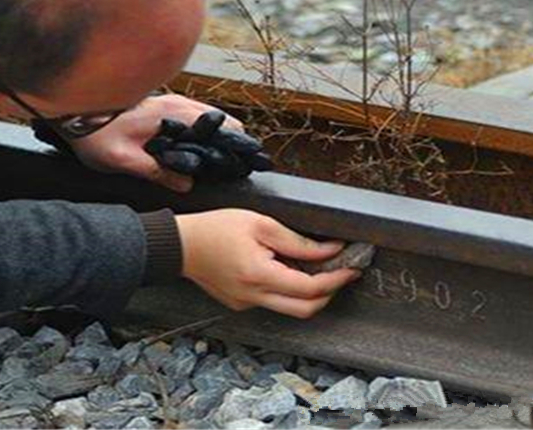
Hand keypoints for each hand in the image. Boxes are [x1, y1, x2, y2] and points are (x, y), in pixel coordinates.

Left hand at [68, 94, 242, 192]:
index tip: (243, 161)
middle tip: (233, 165)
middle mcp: (174, 104)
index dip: (234, 143)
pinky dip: (199, 131)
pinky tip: (195, 151)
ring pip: (205, 117)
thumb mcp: (123, 160)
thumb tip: (186, 184)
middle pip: (217, 120)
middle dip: (229, 140)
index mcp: (171, 114)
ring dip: (214, 136)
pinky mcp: (159, 106)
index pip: (218, 125)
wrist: (70, 112)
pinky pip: (190, 116)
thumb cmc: (94, 135)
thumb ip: (156, 172)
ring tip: (219, 161)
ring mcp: (167, 102)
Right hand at [176, 209, 361, 318]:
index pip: (311, 288)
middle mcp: (254, 296)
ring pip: (290, 308)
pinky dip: (286, 289)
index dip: (337, 278)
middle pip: (306, 309)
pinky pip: (272, 302)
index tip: (352, 267)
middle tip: (340, 272)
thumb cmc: (214, 229)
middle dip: (329, 292)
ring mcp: (246, 303)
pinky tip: (283, 268)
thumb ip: (297, 241)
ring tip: (312, 266)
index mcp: (260, 275)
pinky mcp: (240, 303)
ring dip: (308, 292)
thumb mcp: (260, 224)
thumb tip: (329, 249)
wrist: (180, 244)